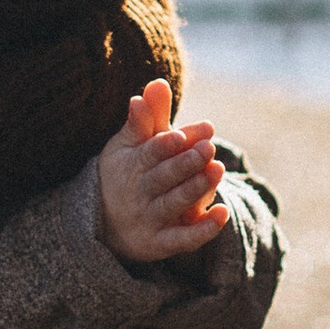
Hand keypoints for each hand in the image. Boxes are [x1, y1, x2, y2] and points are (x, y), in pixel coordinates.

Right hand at [96, 79, 229, 263]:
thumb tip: (157, 84)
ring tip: (218, 170)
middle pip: (162, 178)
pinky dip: (203, 229)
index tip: (182, 135)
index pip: (148, 153)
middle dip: (185, 163)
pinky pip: (183, 239)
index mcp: (129, 166)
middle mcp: (137, 194)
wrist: (106, 222)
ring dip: (196, 189)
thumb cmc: (126, 172)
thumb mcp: (131, 144)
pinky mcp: (161, 244)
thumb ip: (149, 117)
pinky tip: (223, 213)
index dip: (164, 145)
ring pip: (174, 205)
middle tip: (208, 148)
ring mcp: (149, 220)